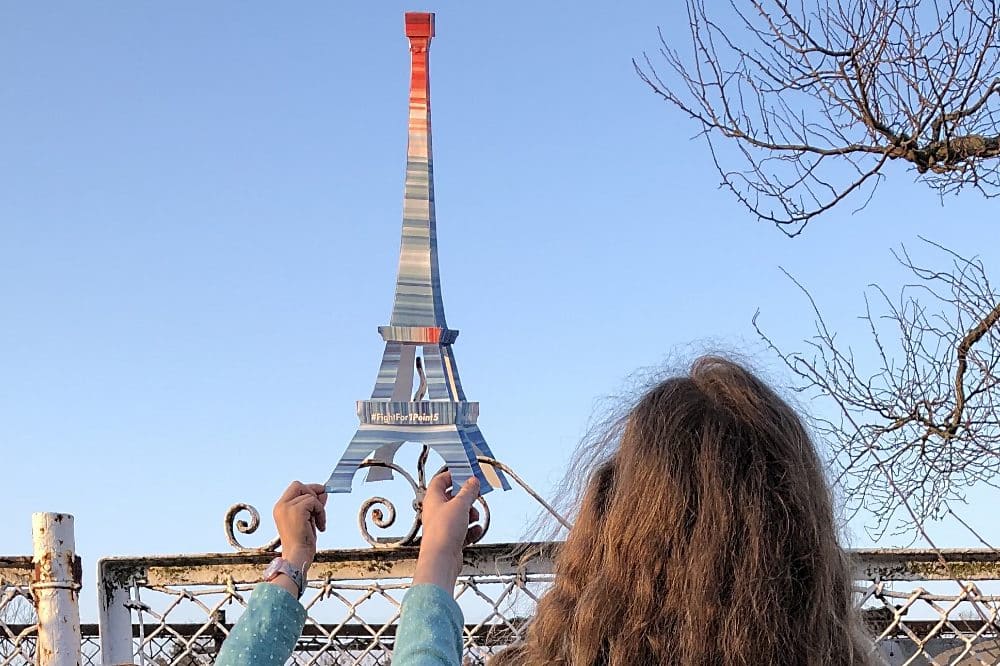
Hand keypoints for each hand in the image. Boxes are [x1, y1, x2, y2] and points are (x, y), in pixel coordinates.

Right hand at [273, 481, 327, 572]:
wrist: (297, 557)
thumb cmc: (302, 543)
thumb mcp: (308, 519)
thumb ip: (313, 505)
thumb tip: (324, 491)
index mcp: (280, 508)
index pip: (294, 487)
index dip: (308, 489)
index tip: (319, 498)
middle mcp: (281, 506)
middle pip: (298, 485)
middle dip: (313, 492)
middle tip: (320, 509)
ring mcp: (287, 507)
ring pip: (310, 495)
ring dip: (319, 508)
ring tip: (319, 523)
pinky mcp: (296, 510)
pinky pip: (314, 502)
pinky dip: (321, 512)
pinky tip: (320, 526)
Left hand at [413, 472, 481, 591]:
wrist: (441, 560)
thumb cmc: (443, 532)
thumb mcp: (460, 505)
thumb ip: (468, 491)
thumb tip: (473, 481)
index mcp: (433, 499)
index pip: (441, 480)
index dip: (453, 475)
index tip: (466, 474)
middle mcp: (436, 511)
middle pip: (453, 498)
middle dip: (466, 497)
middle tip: (476, 495)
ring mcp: (443, 526)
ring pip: (460, 514)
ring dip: (470, 514)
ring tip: (474, 517)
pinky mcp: (450, 539)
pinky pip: (463, 530)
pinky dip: (471, 529)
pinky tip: (475, 530)